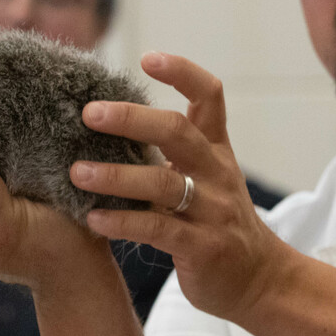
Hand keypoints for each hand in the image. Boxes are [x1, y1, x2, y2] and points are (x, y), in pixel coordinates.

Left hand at [70, 52, 284, 321]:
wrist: (258, 278)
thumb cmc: (218, 221)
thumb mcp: (207, 177)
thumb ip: (172, 152)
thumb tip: (113, 121)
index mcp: (216, 150)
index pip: (209, 96)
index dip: (182, 72)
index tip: (147, 58)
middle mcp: (217, 173)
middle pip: (178, 132)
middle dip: (132, 119)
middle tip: (89, 114)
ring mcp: (212, 210)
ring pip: (164, 183)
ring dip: (117, 176)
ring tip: (77, 172)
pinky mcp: (203, 247)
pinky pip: (158, 229)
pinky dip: (123, 222)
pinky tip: (93, 218)